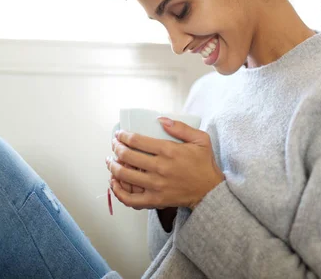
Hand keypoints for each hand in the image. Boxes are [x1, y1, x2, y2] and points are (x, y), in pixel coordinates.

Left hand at [106, 117, 224, 209]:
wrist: (210, 191)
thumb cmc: (204, 164)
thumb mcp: (201, 139)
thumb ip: (181, 127)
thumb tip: (160, 119)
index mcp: (169, 151)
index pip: (137, 141)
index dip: (123, 136)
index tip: (119, 134)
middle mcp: (160, 168)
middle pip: (127, 156)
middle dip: (116, 148)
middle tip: (114, 145)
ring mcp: (156, 185)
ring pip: (125, 176)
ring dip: (113, 167)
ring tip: (110, 161)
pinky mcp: (155, 200)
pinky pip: (130, 199)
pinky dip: (118, 191)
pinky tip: (114, 183)